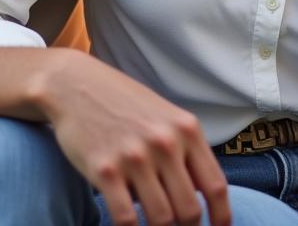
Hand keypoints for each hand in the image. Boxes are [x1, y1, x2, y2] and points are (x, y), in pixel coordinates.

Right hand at [38, 49, 230, 225]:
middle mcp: (165, 142)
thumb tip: (201, 197)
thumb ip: (185, 151)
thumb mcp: (165, 117)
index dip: (221, 219)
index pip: (216, 187)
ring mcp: (135, 157)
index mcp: (186, 129)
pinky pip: (126, 219)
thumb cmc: (124, 104)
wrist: (76, 84)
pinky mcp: (106, 170)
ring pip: (161, 220)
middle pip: (190, 211)